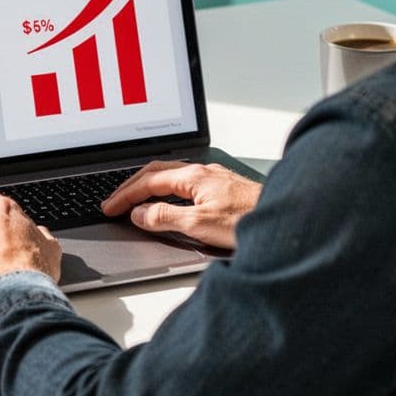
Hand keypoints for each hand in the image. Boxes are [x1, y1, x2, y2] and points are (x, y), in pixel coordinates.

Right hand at [100, 161, 261, 249]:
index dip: (125, 195)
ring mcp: (213, 177)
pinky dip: (166, 189)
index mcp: (193, 176)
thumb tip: (140, 213)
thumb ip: (165, 217)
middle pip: (156, 172)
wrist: (285, 220)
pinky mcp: (223, 187)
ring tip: (134, 197)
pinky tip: (169, 198)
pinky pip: (184, 182)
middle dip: (131, 186)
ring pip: (171, 175)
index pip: (148, 181)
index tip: (110, 207)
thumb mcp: (199, 224)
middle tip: (114, 202)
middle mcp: (202, 171)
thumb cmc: (250, 221)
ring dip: (148, 185)